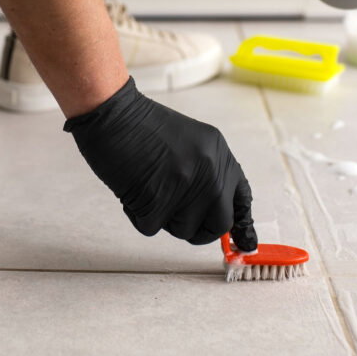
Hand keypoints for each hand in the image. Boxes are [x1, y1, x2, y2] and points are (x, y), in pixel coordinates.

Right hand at [64, 78, 256, 248]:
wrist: (112, 112)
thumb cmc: (139, 124)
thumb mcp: (188, 141)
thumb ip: (204, 172)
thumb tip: (209, 209)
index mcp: (218, 153)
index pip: (240, 197)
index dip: (241, 224)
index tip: (244, 242)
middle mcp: (209, 171)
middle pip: (219, 223)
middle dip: (199, 229)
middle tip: (177, 216)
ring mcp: (186, 186)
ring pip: (184, 230)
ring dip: (163, 217)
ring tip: (147, 186)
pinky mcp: (159, 200)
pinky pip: (151, 228)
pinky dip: (137, 214)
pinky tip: (131, 188)